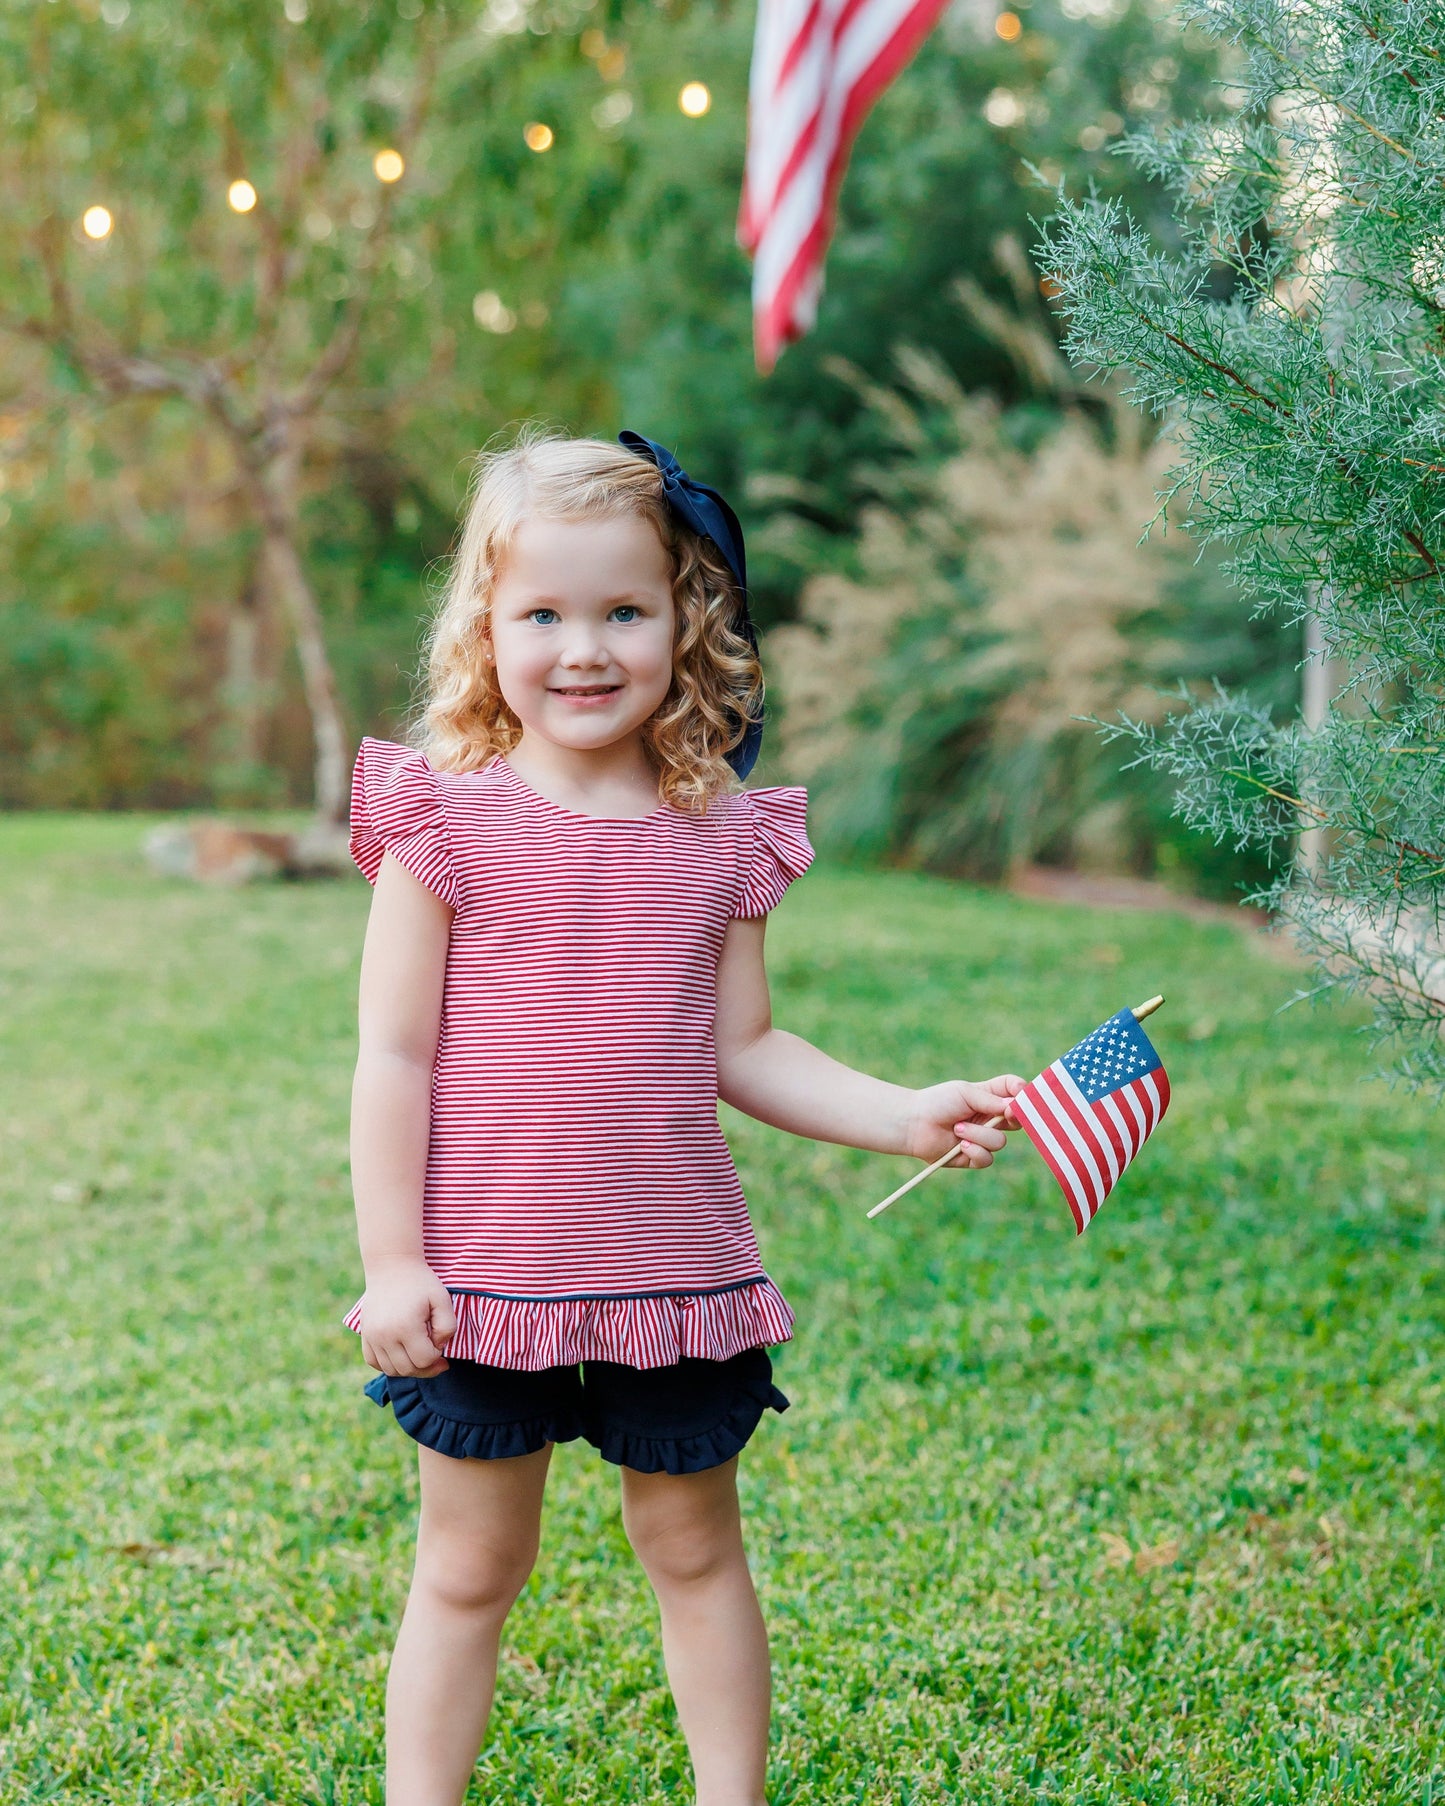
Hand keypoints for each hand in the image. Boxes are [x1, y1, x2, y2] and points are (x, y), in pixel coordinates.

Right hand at [358, 1259, 456, 1376]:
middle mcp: (385, 1336)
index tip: (439, 1341)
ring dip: (408, 1367)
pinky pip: (374, 1362)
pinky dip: (389, 1364)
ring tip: (418, 1352)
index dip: (437, 1356)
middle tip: (434, 1351)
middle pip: (407, 1369)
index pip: (424, 1361)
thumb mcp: (442, 1299)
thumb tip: (438, 1347)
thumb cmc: (420, 1282)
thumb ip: (448, 1327)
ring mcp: (372, 1337)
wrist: (392, 1266)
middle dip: (425, 1365)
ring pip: (391, 1370)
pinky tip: (401, 1353)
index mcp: (406, 1327)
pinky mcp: (365, 1335)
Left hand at [904, 1074, 1027, 1169]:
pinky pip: (987, 1158)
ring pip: (1000, 1142)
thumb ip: (991, 1100)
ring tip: (958, 1128)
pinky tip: (959, 1145)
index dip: (1022, 1092)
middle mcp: (989, 1119)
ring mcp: (982, 1139)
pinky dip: (974, 1150)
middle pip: (1017, 1120)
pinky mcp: (973, 1157)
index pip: (1013, 1092)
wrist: (913, 1124)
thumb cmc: (937, 1102)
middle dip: (1014, 1118)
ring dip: (979, 1135)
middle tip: (1006, 1114)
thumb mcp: (965, 1093)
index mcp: (989, 1098)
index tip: (1021, 1092)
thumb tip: (1014, 1107)